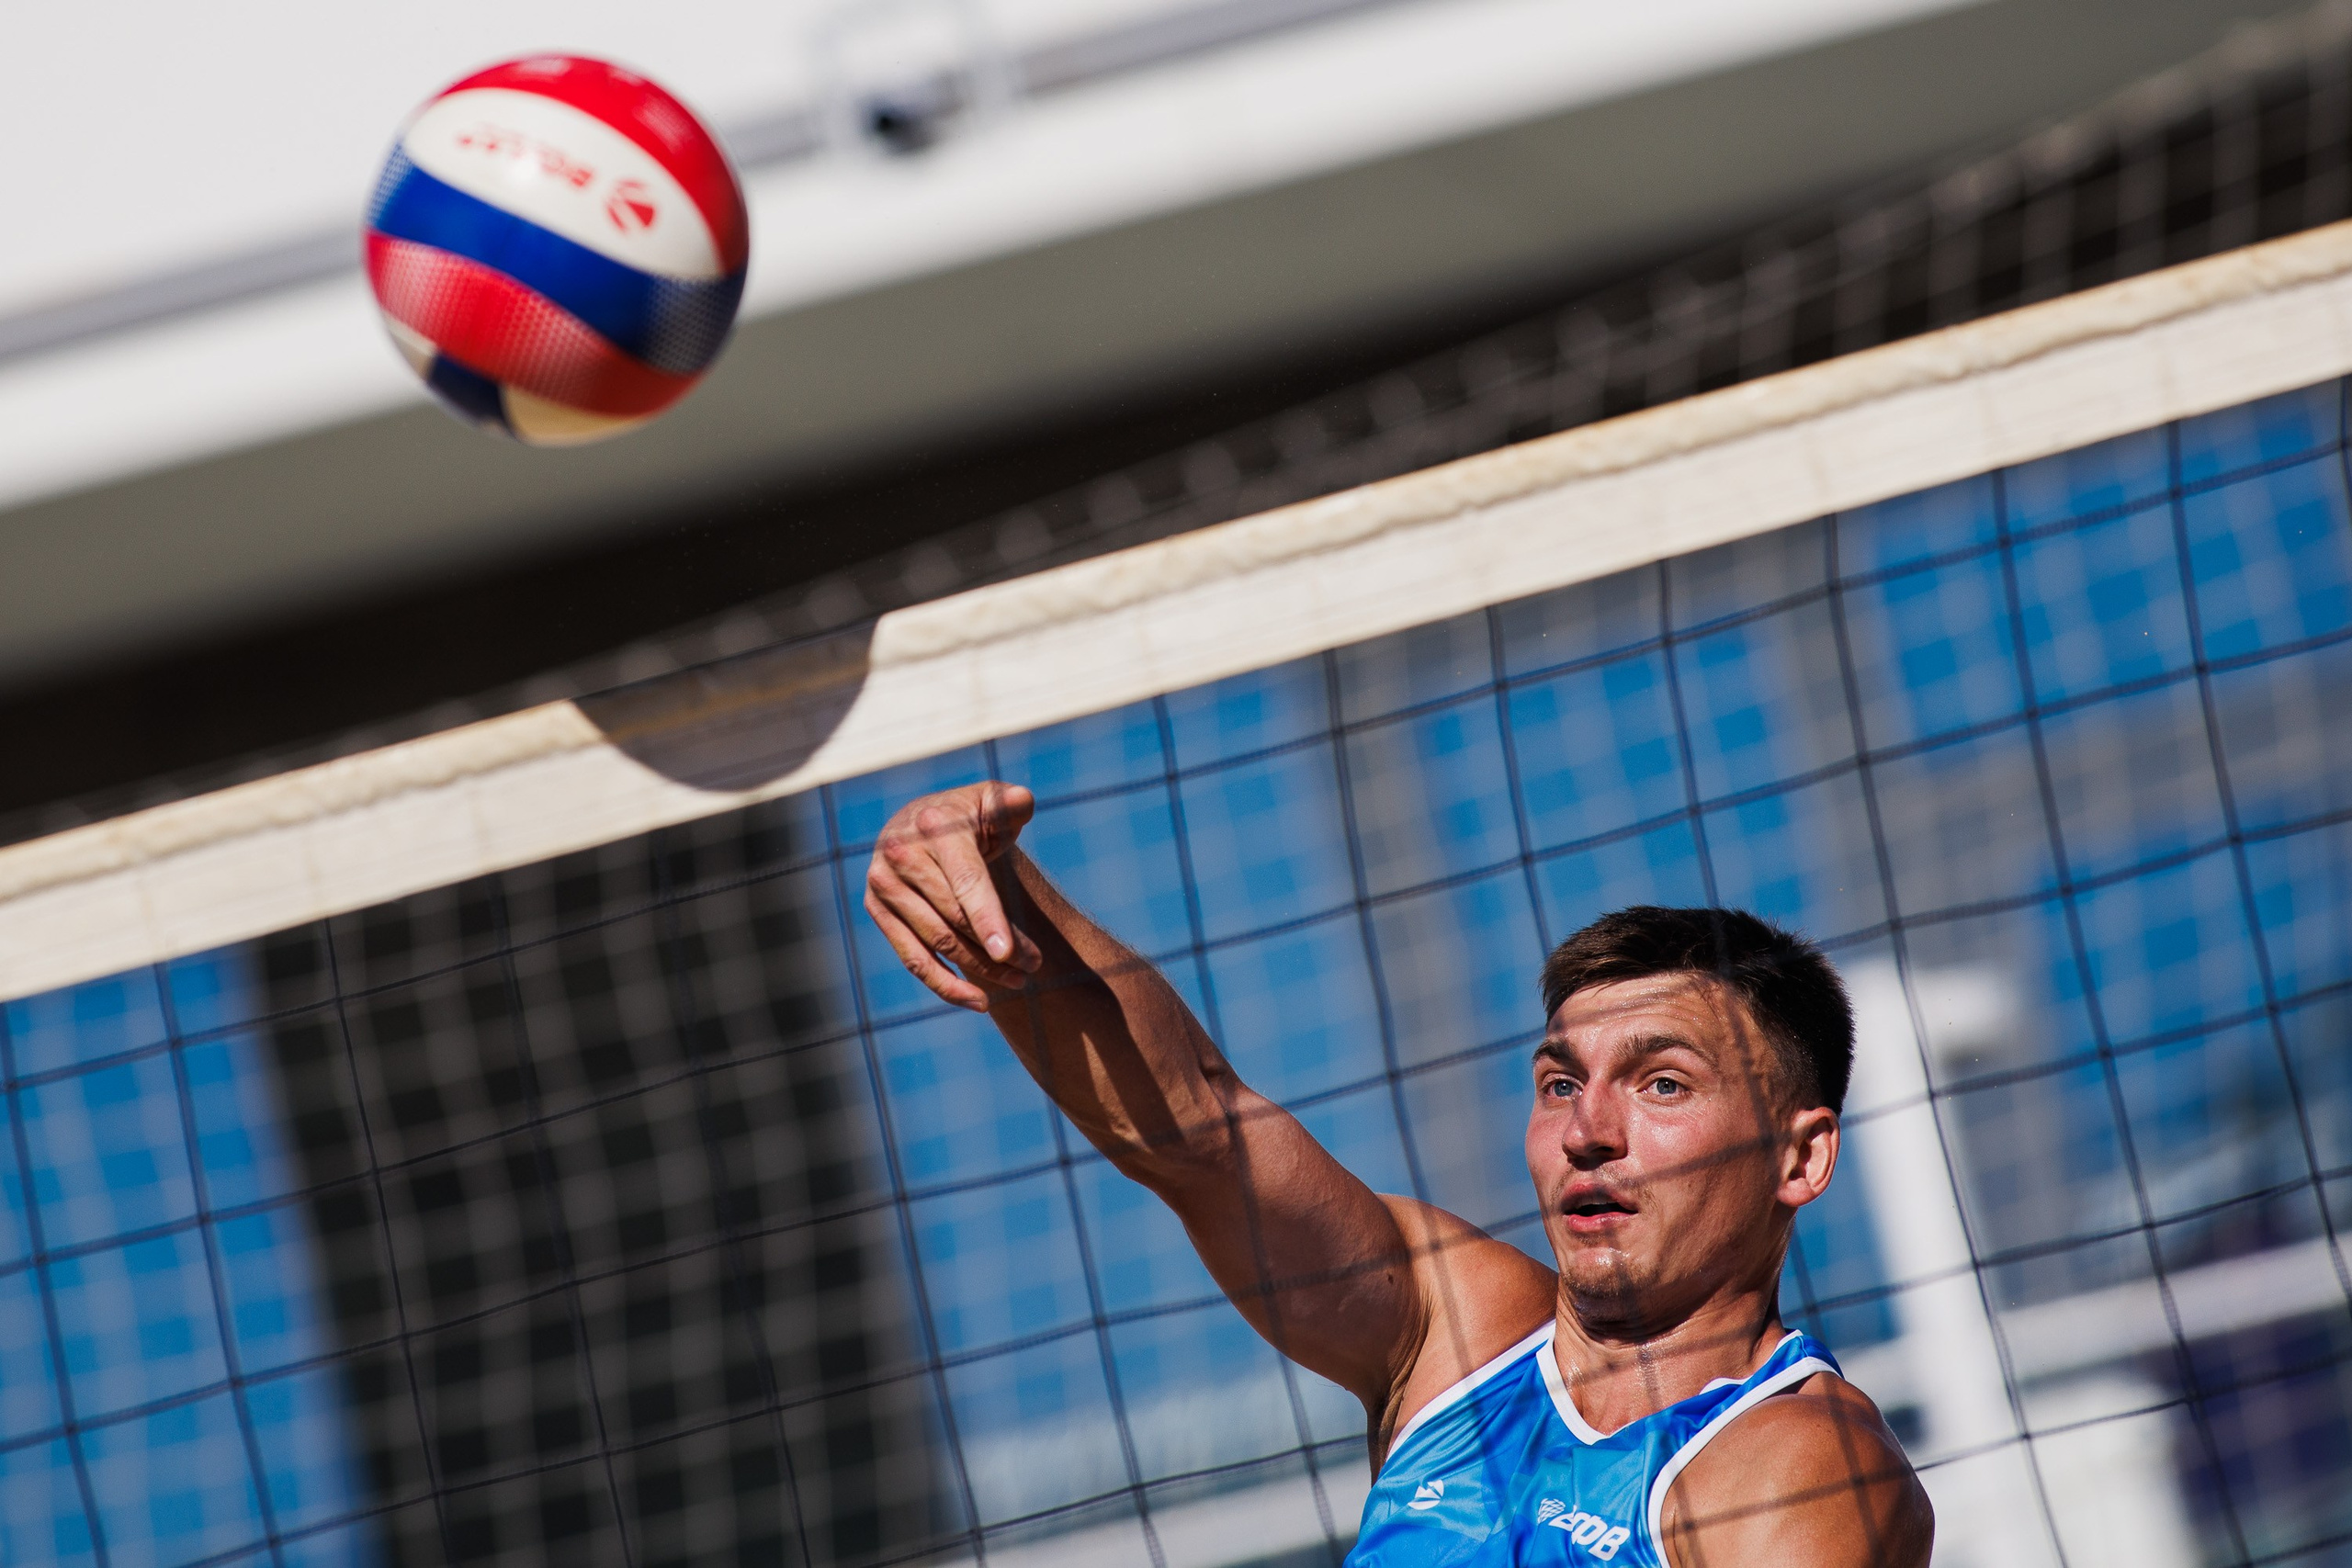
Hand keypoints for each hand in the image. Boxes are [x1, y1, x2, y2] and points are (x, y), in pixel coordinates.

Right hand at [864, 781, 1045, 1009]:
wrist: (921, 821)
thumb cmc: (969, 815)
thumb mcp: (992, 800)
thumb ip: (1011, 803)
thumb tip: (1022, 801)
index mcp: (935, 827)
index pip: (966, 881)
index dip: (988, 919)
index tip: (1010, 954)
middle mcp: (901, 854)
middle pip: (955, 919)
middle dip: (997, 950)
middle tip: (1035, 966)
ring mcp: (884, 884)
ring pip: (937, 943)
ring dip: (980, 971)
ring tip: (1018, 982)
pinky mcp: (876, 909)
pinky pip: (912, 958)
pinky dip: (945, 985)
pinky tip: (979, 1001)